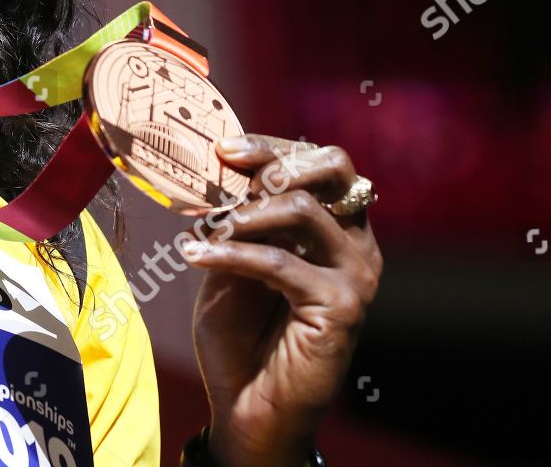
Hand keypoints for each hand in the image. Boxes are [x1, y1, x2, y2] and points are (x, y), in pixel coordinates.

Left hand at [184, 136, 382, 466]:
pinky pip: (280, 261)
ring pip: (305, 209)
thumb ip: (236, 218)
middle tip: (229, 169)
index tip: (223, 147)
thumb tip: (215, 169)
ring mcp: (355, 273)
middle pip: (334, 168)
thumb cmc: (240, 333)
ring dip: (244, 213)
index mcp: (335, 224)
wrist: (248, 404)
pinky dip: (231, 254)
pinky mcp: (341, 305)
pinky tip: (195, 255)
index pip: (319, 161)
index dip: (273, 146)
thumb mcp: (231, 260)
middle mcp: (355, 242)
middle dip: (276, 160)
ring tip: (206, 229)